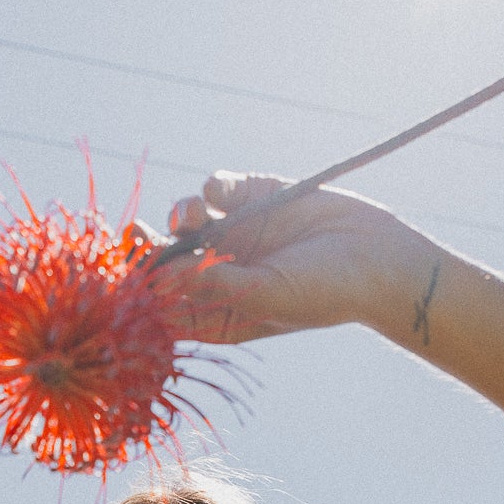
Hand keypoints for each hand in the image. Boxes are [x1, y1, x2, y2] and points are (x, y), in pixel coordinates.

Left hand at [152, 173, 396, 344]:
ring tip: (191, 217)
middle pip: (165, 261)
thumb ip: (212, 287)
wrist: (376, 256)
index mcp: (218, 313)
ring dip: (179, 215)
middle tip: (134, 234)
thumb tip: (161, 278)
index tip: (127, 277)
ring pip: (184, 222)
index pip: (165, 306)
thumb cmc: (325, 292)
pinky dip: (209, 189)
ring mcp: (234, 235)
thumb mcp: (265, 295)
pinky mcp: (250, 198)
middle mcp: (220, 275)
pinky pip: (212, 190)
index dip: (141, 292)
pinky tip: (220, 197)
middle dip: (146, 248)